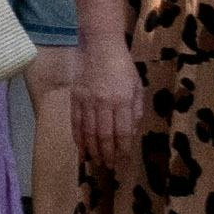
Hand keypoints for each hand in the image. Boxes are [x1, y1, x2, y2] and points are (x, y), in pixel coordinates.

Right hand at [72, 44, 142, 172]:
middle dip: (106, 154)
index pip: (122, 132)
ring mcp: (87, 101)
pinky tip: (80, 147)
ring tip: (94, 161)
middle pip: (103, 135)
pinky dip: (77, 136)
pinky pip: (75, 121)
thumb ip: (135, 111)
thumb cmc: (123, 67)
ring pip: (88, 131)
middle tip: (108, 166)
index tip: (122, 161)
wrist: (101, 47)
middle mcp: (104, 103)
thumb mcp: (138, 88)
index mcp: (123, 101)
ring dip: (91, 149)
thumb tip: (130, 133)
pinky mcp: (75, 98)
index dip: (122, 149)